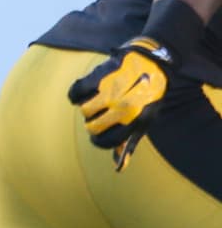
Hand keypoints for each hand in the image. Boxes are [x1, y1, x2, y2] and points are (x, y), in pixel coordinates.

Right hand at [68, 36, 174, 165]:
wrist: (151, 62)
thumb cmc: (148, 95)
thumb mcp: (144, 120)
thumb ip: (129, 142)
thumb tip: (118, 166)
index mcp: (134, 122)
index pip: (104, 142)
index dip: (99, 140)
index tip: (100, 132)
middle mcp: (122, 109)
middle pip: (91, 127)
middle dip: (93, 122)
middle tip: (101, 113)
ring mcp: (110, 92)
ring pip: (84, 110)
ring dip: (88, 107)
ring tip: (97, 100)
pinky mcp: (98, 76)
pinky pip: (75, 93)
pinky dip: (76, 94)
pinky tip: (84, 91)